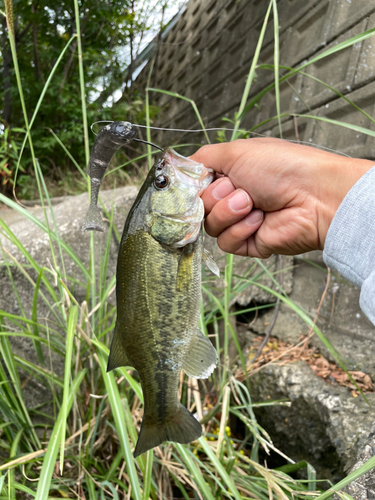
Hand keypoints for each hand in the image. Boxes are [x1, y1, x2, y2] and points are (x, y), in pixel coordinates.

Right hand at [190, 138, 372, 257]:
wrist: (313, 196)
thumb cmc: (281, 167)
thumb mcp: (235, 151)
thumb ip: (201, 159)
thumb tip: (176, 166)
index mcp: (227, 175)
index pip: (193, 185)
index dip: (190, 187)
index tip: (192, 184)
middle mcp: (231, 198)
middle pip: (198, 207)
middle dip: (216, 196)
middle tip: (240, 188)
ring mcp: (238, 221)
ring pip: (209, 225)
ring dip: (229, 212)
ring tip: (253, 202)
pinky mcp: (248, 243)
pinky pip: (225, 243)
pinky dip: (240, 229)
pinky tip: (259, 220)